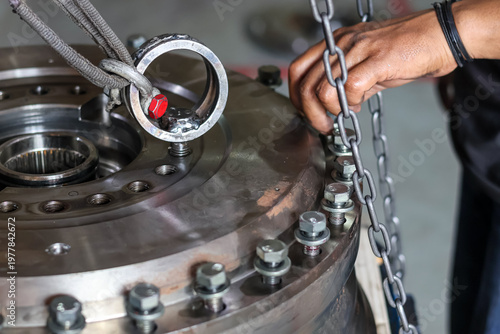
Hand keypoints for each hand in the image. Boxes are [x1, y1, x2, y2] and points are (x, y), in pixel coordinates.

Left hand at [289, 9, 456, 133]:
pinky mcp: (378, 60)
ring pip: (322, 89)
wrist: (442, 35)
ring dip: (328, 112)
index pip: (298, 70)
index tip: (307, 112)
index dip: (296, 96)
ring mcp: (359, 50)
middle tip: (323, 125)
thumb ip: (349, 83)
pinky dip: (351, 104)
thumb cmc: (408, 50)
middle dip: (309, 112)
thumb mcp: (369, 67)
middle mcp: (342, 44)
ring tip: (341, 119)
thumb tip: (336, 105)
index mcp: (336, 44)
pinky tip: (361, 106)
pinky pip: (350, 88)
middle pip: (305, 83)